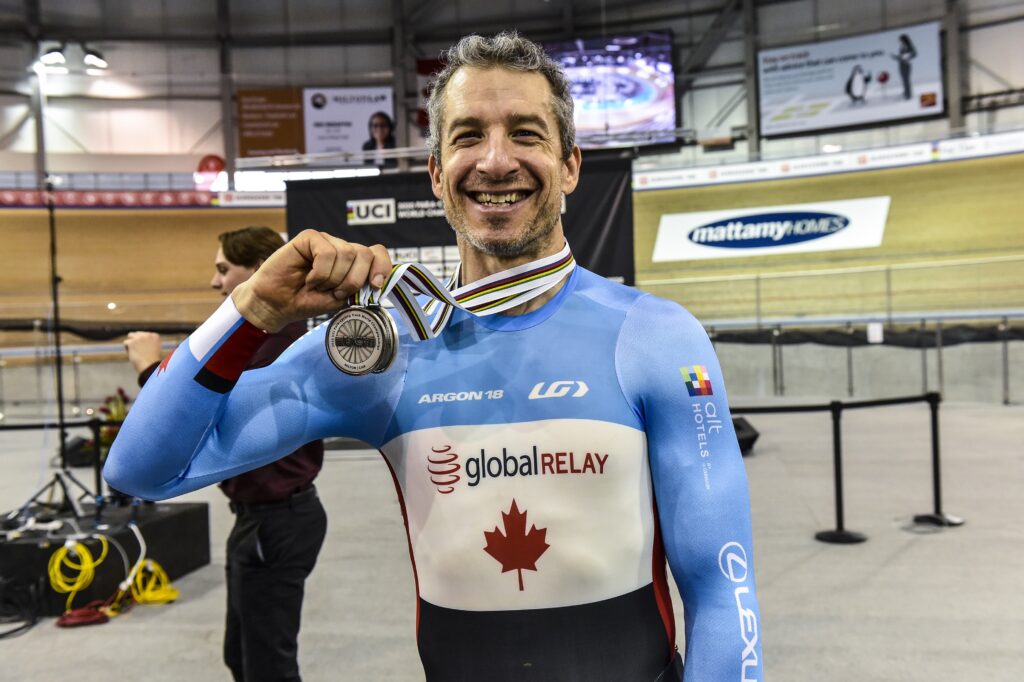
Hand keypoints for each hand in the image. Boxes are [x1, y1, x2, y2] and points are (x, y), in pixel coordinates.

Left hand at [124, 331, 162, 373]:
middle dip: (136, 341)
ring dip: (131, 343)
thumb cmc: (151, 361)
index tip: (146, 350)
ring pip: (130, 336)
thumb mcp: (153, 348)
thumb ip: (148, 341)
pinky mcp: (132, 342)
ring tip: (135, 351)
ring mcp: (139, 338)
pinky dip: (127, 349)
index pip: (144, 334)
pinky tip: (133, 354)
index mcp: (155, 336)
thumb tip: (136, 337)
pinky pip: (125, 343)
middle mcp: (147, 335)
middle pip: (137, 333)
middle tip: (139, 351)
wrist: (149, 367)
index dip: (142, 342)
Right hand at [231, 230, 391, 330]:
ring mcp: (326, 241)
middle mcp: (342, 248)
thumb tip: (379, 282)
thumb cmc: (308, 301)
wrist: (278, 305)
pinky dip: (320, 273)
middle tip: (336, 293)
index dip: (381, 267)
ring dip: (333, 279)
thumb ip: (360, 288)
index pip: (378, 253)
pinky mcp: (309, 238)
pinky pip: (326, 253)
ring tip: (317, 286)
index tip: (375, 285)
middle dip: (353, 280)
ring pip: (346, 254)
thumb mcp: (341, 299)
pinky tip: (309, 278)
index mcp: (353, 262)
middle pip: (365, 254)